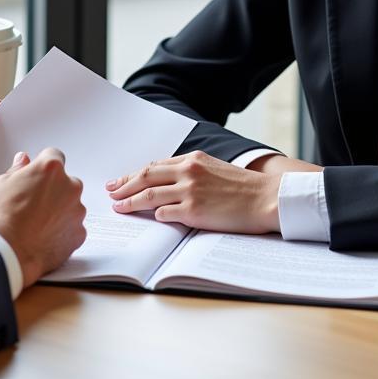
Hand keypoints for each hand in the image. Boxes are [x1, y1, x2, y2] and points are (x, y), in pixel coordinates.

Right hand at [0, 148, 86, 287]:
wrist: (7, 252)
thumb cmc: (2, 218)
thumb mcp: (1, 184)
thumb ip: (18, 169)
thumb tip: (23, 162)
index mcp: (50, 168)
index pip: (54, 156)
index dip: (43, 166)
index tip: (36, 175)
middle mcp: (69, 186)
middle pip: (65, 182)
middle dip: (53, 190)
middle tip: (32, 203)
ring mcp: (77, 211)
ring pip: (70, 205)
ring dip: (59, 211)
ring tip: (36, 224)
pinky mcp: (79, 234)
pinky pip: (73, 228)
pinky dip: (62, 231)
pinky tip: (44, 237)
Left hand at [105, 151, 308, 233]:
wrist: (267, 198)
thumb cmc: (244, 187)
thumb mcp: (215, 168)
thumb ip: (191, 171)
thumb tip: (168, 181)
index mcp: (193, 159)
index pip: (154, 166)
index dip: (134, 174)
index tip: (120, 181)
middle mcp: (188, 171)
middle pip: (145, 177)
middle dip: (124, 185)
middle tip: (111, 192)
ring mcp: (190, 191)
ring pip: (149, 196)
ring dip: (130, 202)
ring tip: (118, 207)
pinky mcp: (194, 212)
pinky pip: (165, 214)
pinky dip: (154, 216)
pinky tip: (148, 219)